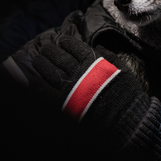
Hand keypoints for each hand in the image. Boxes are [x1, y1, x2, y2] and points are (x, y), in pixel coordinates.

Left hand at [31, 35, 150, 126]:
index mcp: (94, 63)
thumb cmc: (128, 95)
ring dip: (42, 64)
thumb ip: (110, 57)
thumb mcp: (123, 70)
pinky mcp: (64, 104)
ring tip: (37, 60)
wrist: (126, 119)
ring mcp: (70, 88)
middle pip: (59, 58)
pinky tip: (33, 81)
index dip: (67, 42)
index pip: (76, 48)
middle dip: (51, 51)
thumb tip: (98, 46)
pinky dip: (38, 86)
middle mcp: (79, 73)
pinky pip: (46, 92)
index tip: (61, 40)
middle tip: (45, 48)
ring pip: (50, 71)